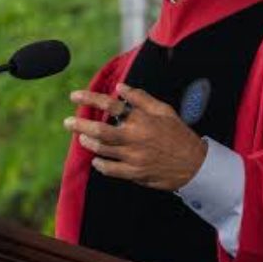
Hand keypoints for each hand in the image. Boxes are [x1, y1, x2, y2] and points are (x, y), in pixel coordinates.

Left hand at [63, 84, 207, 190]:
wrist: (194, 164)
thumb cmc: (178, 134)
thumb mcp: (164, 110)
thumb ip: (141, 98)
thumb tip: (120, 88)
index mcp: (142, 119)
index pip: (111, 105)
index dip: (90, 98)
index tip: (75, 96)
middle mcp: (136, 137)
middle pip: (100, 130)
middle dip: (80, 125)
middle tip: (68, 122)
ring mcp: (134, 157)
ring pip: (102, 150)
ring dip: (88, 143)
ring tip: (82, 138)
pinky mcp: (135, 173)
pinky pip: (110, 170)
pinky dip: (100, 164)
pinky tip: (96, 159)